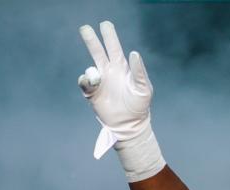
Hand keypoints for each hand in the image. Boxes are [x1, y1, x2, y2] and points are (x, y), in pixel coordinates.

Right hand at [78, 21, 153, 158]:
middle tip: (85, 27)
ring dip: (90, 70)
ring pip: (89, 67)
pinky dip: (86, 81)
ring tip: (98, 79)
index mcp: (122, 68)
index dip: (109, 36)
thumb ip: (139, 71)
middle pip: (98, 52)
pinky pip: (84, 83)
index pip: (114, 48)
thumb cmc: (140, 105)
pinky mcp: (91, 94)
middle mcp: (109, 72)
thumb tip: (134, 53)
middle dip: (91, 39)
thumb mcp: (144, 88)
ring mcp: (99, 82)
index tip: (105, 25)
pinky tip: (93, 84)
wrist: (130, 125)